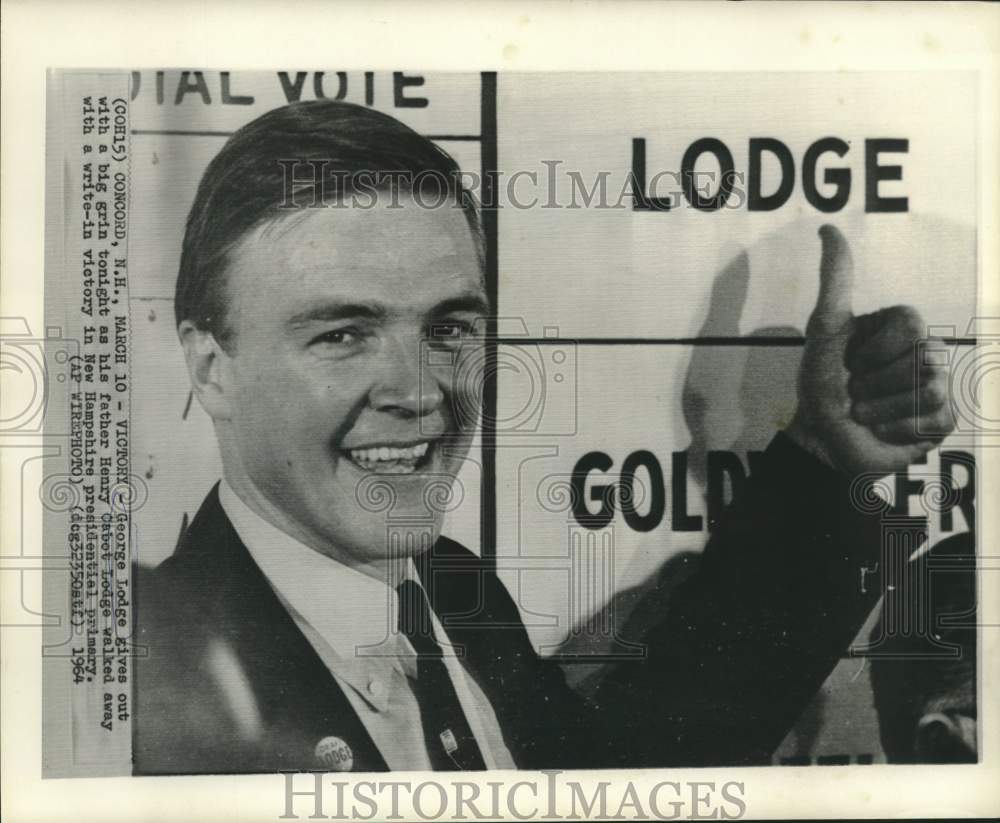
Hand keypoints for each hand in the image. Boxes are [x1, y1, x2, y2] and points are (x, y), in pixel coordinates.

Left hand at [786, 224, 954, 474]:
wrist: (820, 438)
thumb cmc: (821, 382)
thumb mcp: (825, 328)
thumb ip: (835, 280)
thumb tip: (827, 228)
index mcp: (902, 329)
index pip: (911, 322)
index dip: (874, 348)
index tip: (850, 361)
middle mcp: (926, 353)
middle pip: (924, 357)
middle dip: (875, 381)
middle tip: (856, 390)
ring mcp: (938, 387)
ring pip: (930, 389)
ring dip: (882, 407)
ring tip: (865, 411)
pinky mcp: (942, 423)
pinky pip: (935, 419)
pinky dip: (897, 427)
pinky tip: (881, 429)